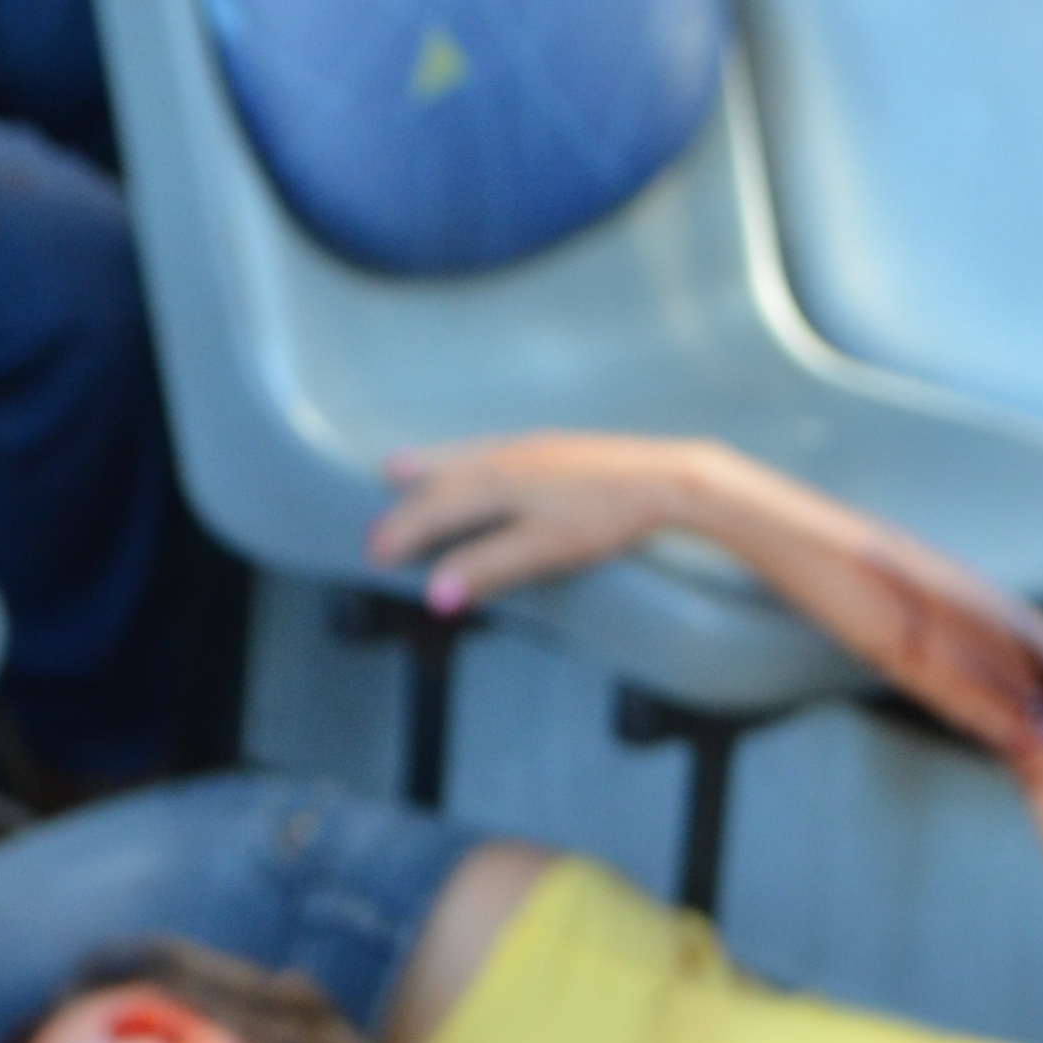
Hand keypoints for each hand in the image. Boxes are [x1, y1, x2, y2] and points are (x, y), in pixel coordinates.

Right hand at [371, 436, 686, 613]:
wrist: (668, 480)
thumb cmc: (608, 515)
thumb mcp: (545, 549)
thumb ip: (488, 568)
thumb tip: (436, 595)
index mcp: (496, 480)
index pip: (432, 509)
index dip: (401, 534)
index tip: (374, 556)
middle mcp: (505, 455)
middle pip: (440, 482)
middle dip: (405, 508)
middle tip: (376, 534)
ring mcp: (530, 447)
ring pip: (463, 458)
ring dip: (428, 469)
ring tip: (397, 471)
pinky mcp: (553, 447)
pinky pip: (489, 450)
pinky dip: (463, 458)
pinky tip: (472, 462)